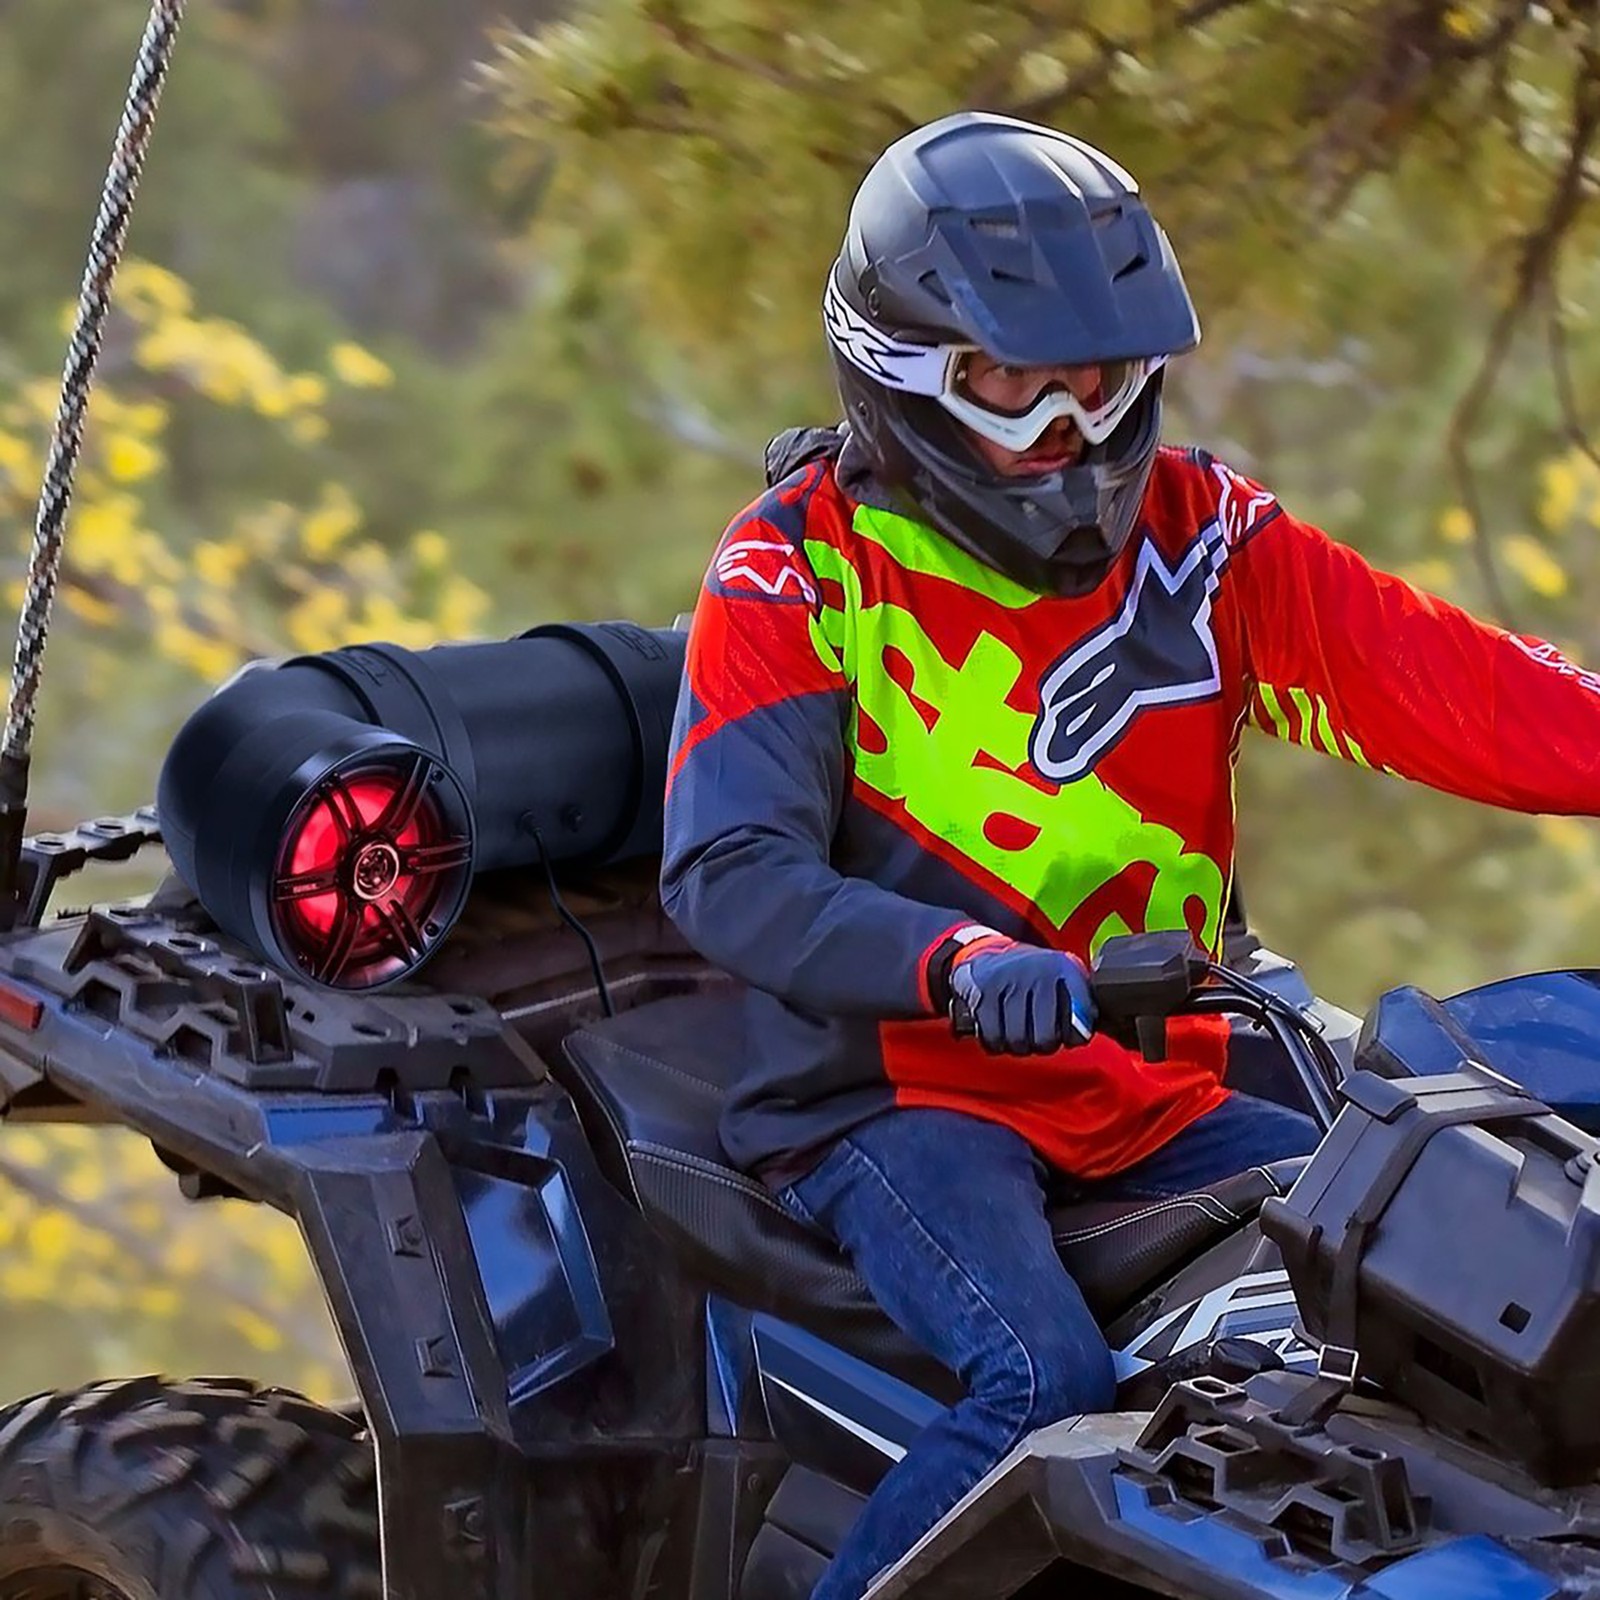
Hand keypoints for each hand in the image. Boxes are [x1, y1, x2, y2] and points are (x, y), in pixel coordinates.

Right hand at [946, 935, 1095, 1054]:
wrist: (989, 950)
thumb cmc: (1036, 976)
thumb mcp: (1067, 977)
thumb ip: (1083, 1005)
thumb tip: (1080, 1034)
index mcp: (1063, 968)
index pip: (1078, 1018)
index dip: (1075, 1035)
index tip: (1069, 1033)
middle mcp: (1036, 971)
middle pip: (1044, 1037)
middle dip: (1044, 1045)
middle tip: (1041, 1039)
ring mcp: (1006, 980)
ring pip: (1017, 1040)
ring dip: (1019, 1046)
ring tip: (1021, 1036)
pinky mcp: (982, 992)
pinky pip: (992, 1036)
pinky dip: (996, 1044)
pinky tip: (1001, 1035)